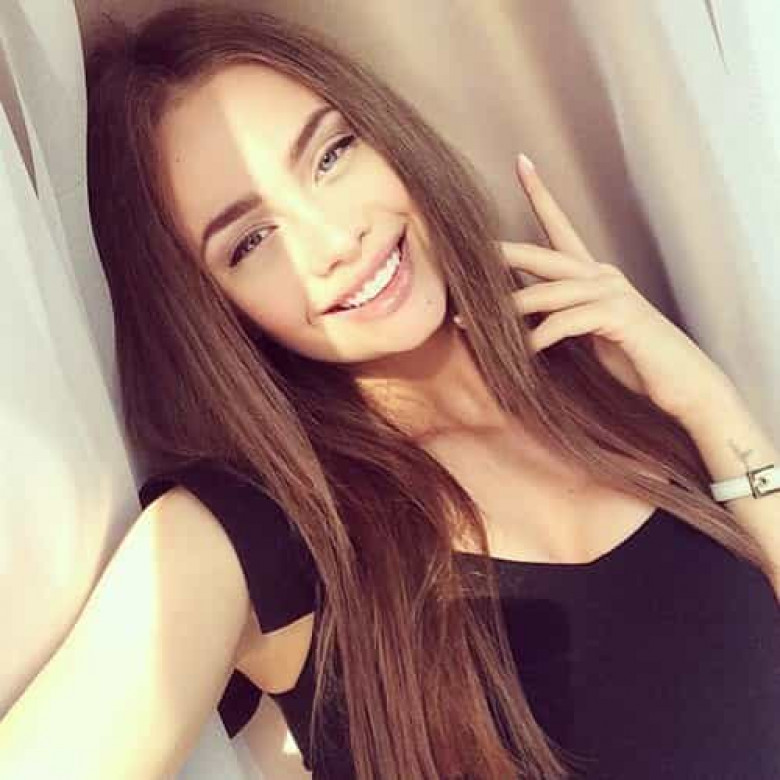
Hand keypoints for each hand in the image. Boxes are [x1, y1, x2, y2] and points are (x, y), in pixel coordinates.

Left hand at [456, 153, 734, 424]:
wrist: (685, 383)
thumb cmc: (633, 359)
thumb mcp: (588, 332)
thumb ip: (558, 316)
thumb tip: (518, 313)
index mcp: (593, 275)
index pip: (560, 227)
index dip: (540, 194)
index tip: (521, 162)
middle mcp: (602, 275)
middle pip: (543, 254)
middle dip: (502, 252)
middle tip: (466, 247)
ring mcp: (613, 293)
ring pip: (549, 291)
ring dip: (508, 309)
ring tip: (468, 323)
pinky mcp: (620, 316)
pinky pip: (567, 321)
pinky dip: (541, 336)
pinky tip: (524, 351)